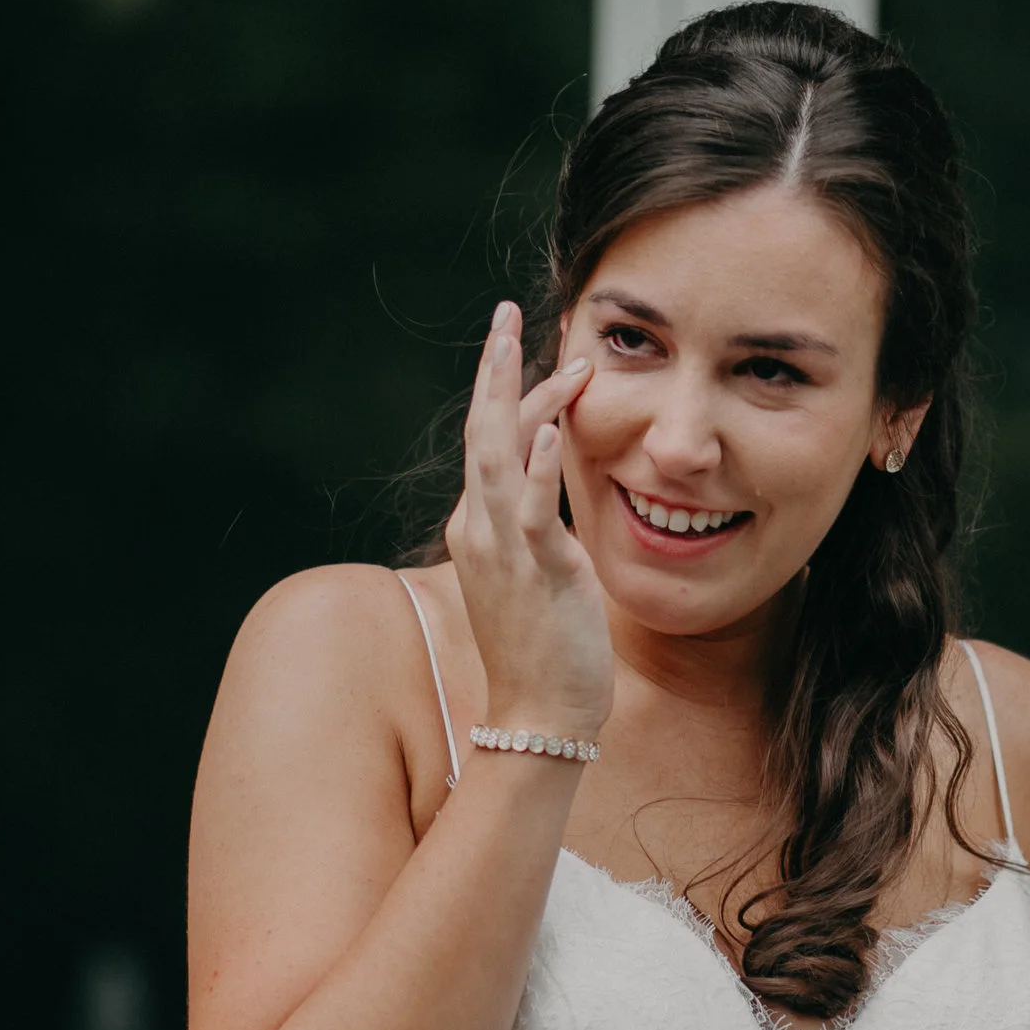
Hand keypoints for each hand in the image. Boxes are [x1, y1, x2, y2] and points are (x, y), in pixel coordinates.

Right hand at [446, 302, 612, 739]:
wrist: (538, 715)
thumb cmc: (542, 652)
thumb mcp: (532, 576)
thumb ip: (535, 531)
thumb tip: (550, 497)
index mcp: (478, 528)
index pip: (489, 443)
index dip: (508, 392)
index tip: (529, 350)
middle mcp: (480, 530)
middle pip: (481, 432)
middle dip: (493, 370)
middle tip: (504, 315)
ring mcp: (504, 549)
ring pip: (499, 456)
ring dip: (514, 396)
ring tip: (523, 343)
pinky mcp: (538, 571)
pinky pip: (533, 510)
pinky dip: (539, 466)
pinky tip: (552, 427)